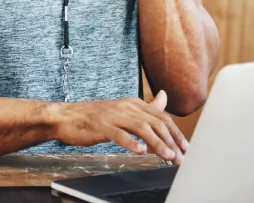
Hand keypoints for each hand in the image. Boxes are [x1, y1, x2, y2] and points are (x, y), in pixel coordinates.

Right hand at [53, 92, 188, 163]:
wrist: (67, 117)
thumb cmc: (96, 117)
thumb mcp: (123, 109)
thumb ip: (146, 105)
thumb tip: (164, 96)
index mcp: (134, 102)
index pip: (162, 116)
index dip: (176, 133)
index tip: (186, 148)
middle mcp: (126, 106)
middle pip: (155, 122)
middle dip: (171, 140)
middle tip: (181, 158)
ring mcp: (114, 115)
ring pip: (142, 128)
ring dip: (157, 144)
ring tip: (168, 157)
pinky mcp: (102, 126)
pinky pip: (120, 135)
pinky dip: (131, 143)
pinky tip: (140, 152)